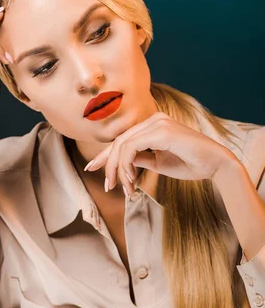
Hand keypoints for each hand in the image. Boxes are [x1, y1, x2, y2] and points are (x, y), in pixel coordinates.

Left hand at [84, 111, 236, 192]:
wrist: (216, 165)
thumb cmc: (191, 164)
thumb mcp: (158, 162)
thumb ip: (140, 158)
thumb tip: (122, 162)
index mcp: (153, 125)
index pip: (123, 139)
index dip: (106, 155)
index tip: (92, 169)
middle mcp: (154, 119)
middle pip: (119, 141)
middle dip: (108, 165)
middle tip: (107, 185)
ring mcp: (157, 123)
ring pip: (122, 145)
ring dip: (118, 169)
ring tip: (124, 188)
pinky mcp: (161, 131)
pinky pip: (132, 147)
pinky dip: (126, 164)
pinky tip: (130, 178)